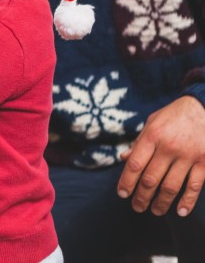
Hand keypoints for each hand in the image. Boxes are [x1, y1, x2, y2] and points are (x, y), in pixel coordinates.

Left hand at [117, 95, 204, 216]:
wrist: (204, 106)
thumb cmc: (174, 116)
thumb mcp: (152, 122)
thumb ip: (139, 142)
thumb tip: (124, 159)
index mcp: (152, 136)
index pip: (135, 164)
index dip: (127, 182)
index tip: (122, 194)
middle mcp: (168, 147)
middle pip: (151, 179)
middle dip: (141, 197)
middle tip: (137, 207)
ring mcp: (188, 155)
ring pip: (171, 186)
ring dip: (161, 202)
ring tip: (155, 211)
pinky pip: (194, 186)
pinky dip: (187, 201)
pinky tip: (180, 211)